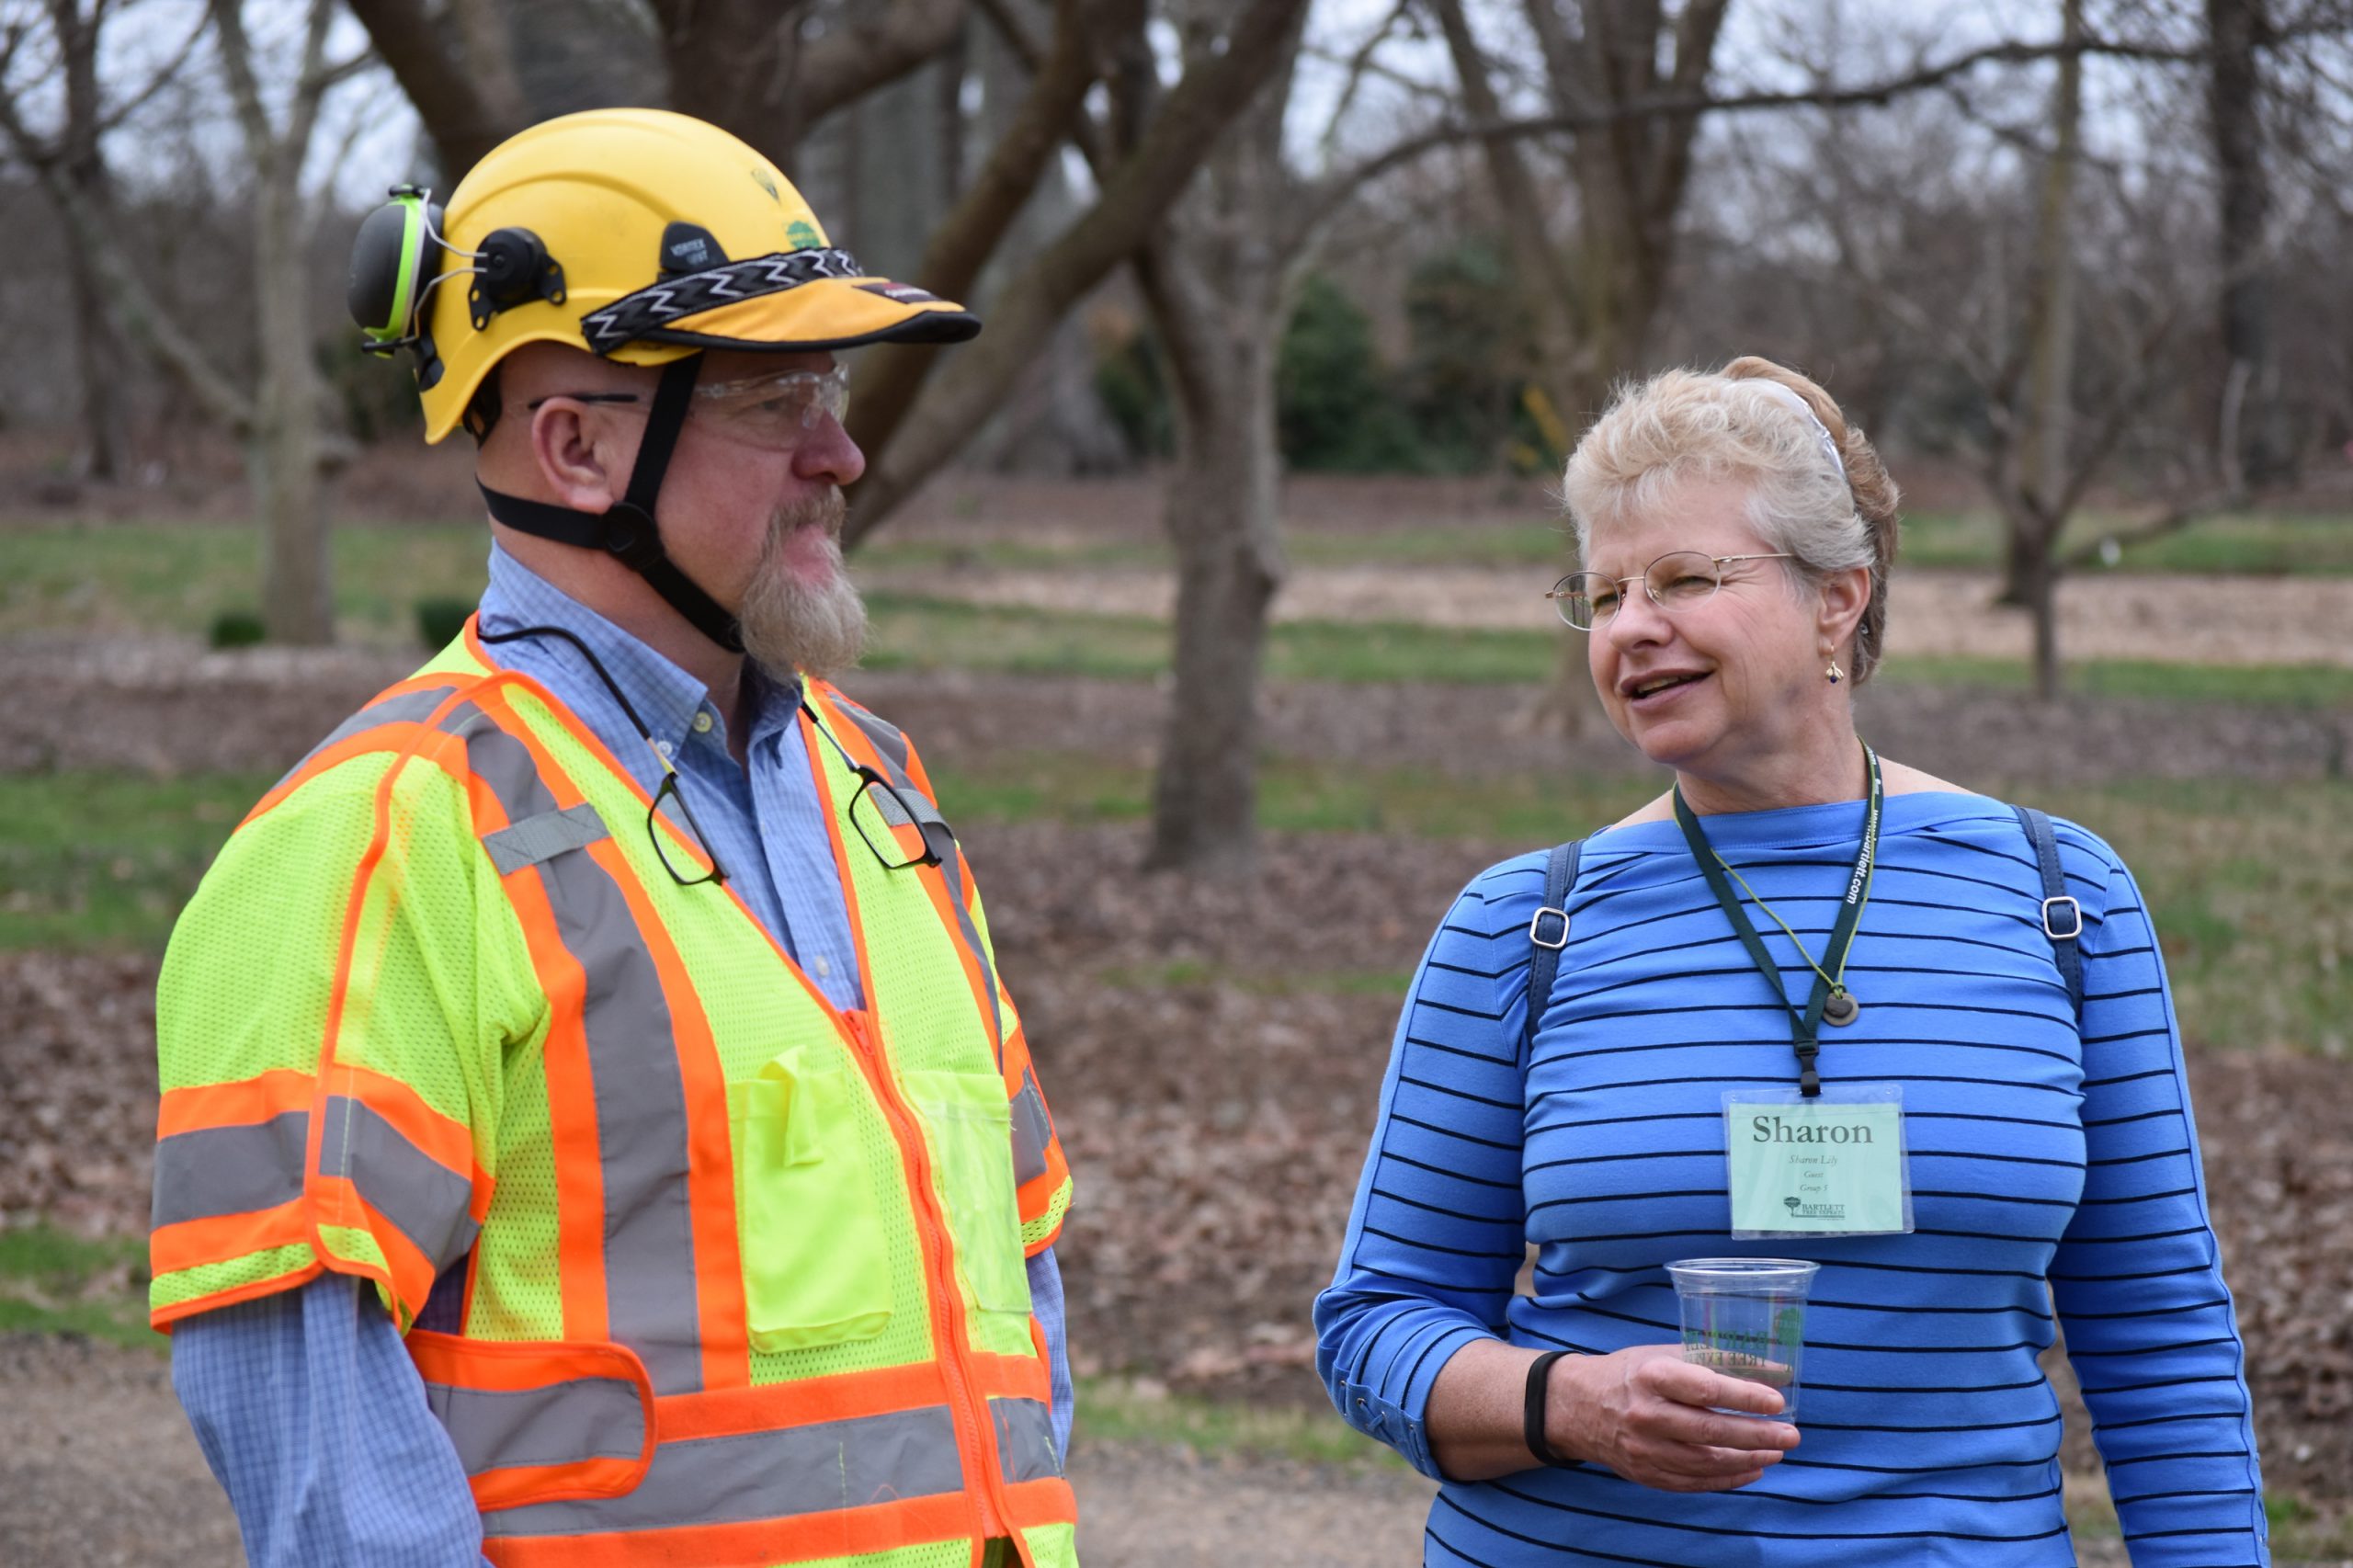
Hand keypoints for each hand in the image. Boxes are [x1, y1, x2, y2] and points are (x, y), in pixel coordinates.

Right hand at [1548, 1344, 1797, 1491]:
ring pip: (1706, 1461)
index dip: (1744, 1396)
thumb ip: (1713, 1362)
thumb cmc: (1631, 1373)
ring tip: (1777, 1452)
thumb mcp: (1663, 1355)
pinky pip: (1694, 1481)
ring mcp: (1645, 1449)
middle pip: (1710, 1431)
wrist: (1578, 1406)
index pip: (1705, 1389)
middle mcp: (1646, 1415)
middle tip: (1791, 1435)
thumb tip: (1771, 1371)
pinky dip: (1727, 1478)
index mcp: (1651, 1376)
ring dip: (1748, 1458)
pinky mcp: (1646, 1473)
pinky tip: (1752, 1469)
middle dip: (1757, 1435)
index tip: (1777, 1400)